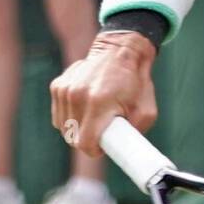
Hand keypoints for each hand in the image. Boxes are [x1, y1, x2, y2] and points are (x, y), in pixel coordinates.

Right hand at [50, 30, 157, 157]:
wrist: (120, 51)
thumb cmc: (135, 82)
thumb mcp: (146, 111)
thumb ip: (134, 135)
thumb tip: (125, 152)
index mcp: (98, 103)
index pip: (84, 143)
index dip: (95, 150)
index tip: (103, 146)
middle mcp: (77, 96)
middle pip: (72, 138)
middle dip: (86, 140)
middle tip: (102, 131)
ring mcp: (65, 89)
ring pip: (63, 127)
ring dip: (77, 128)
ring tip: (95, 115)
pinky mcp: (57, 86)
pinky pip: (59, 114)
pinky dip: (70, 115)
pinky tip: (85, 104)